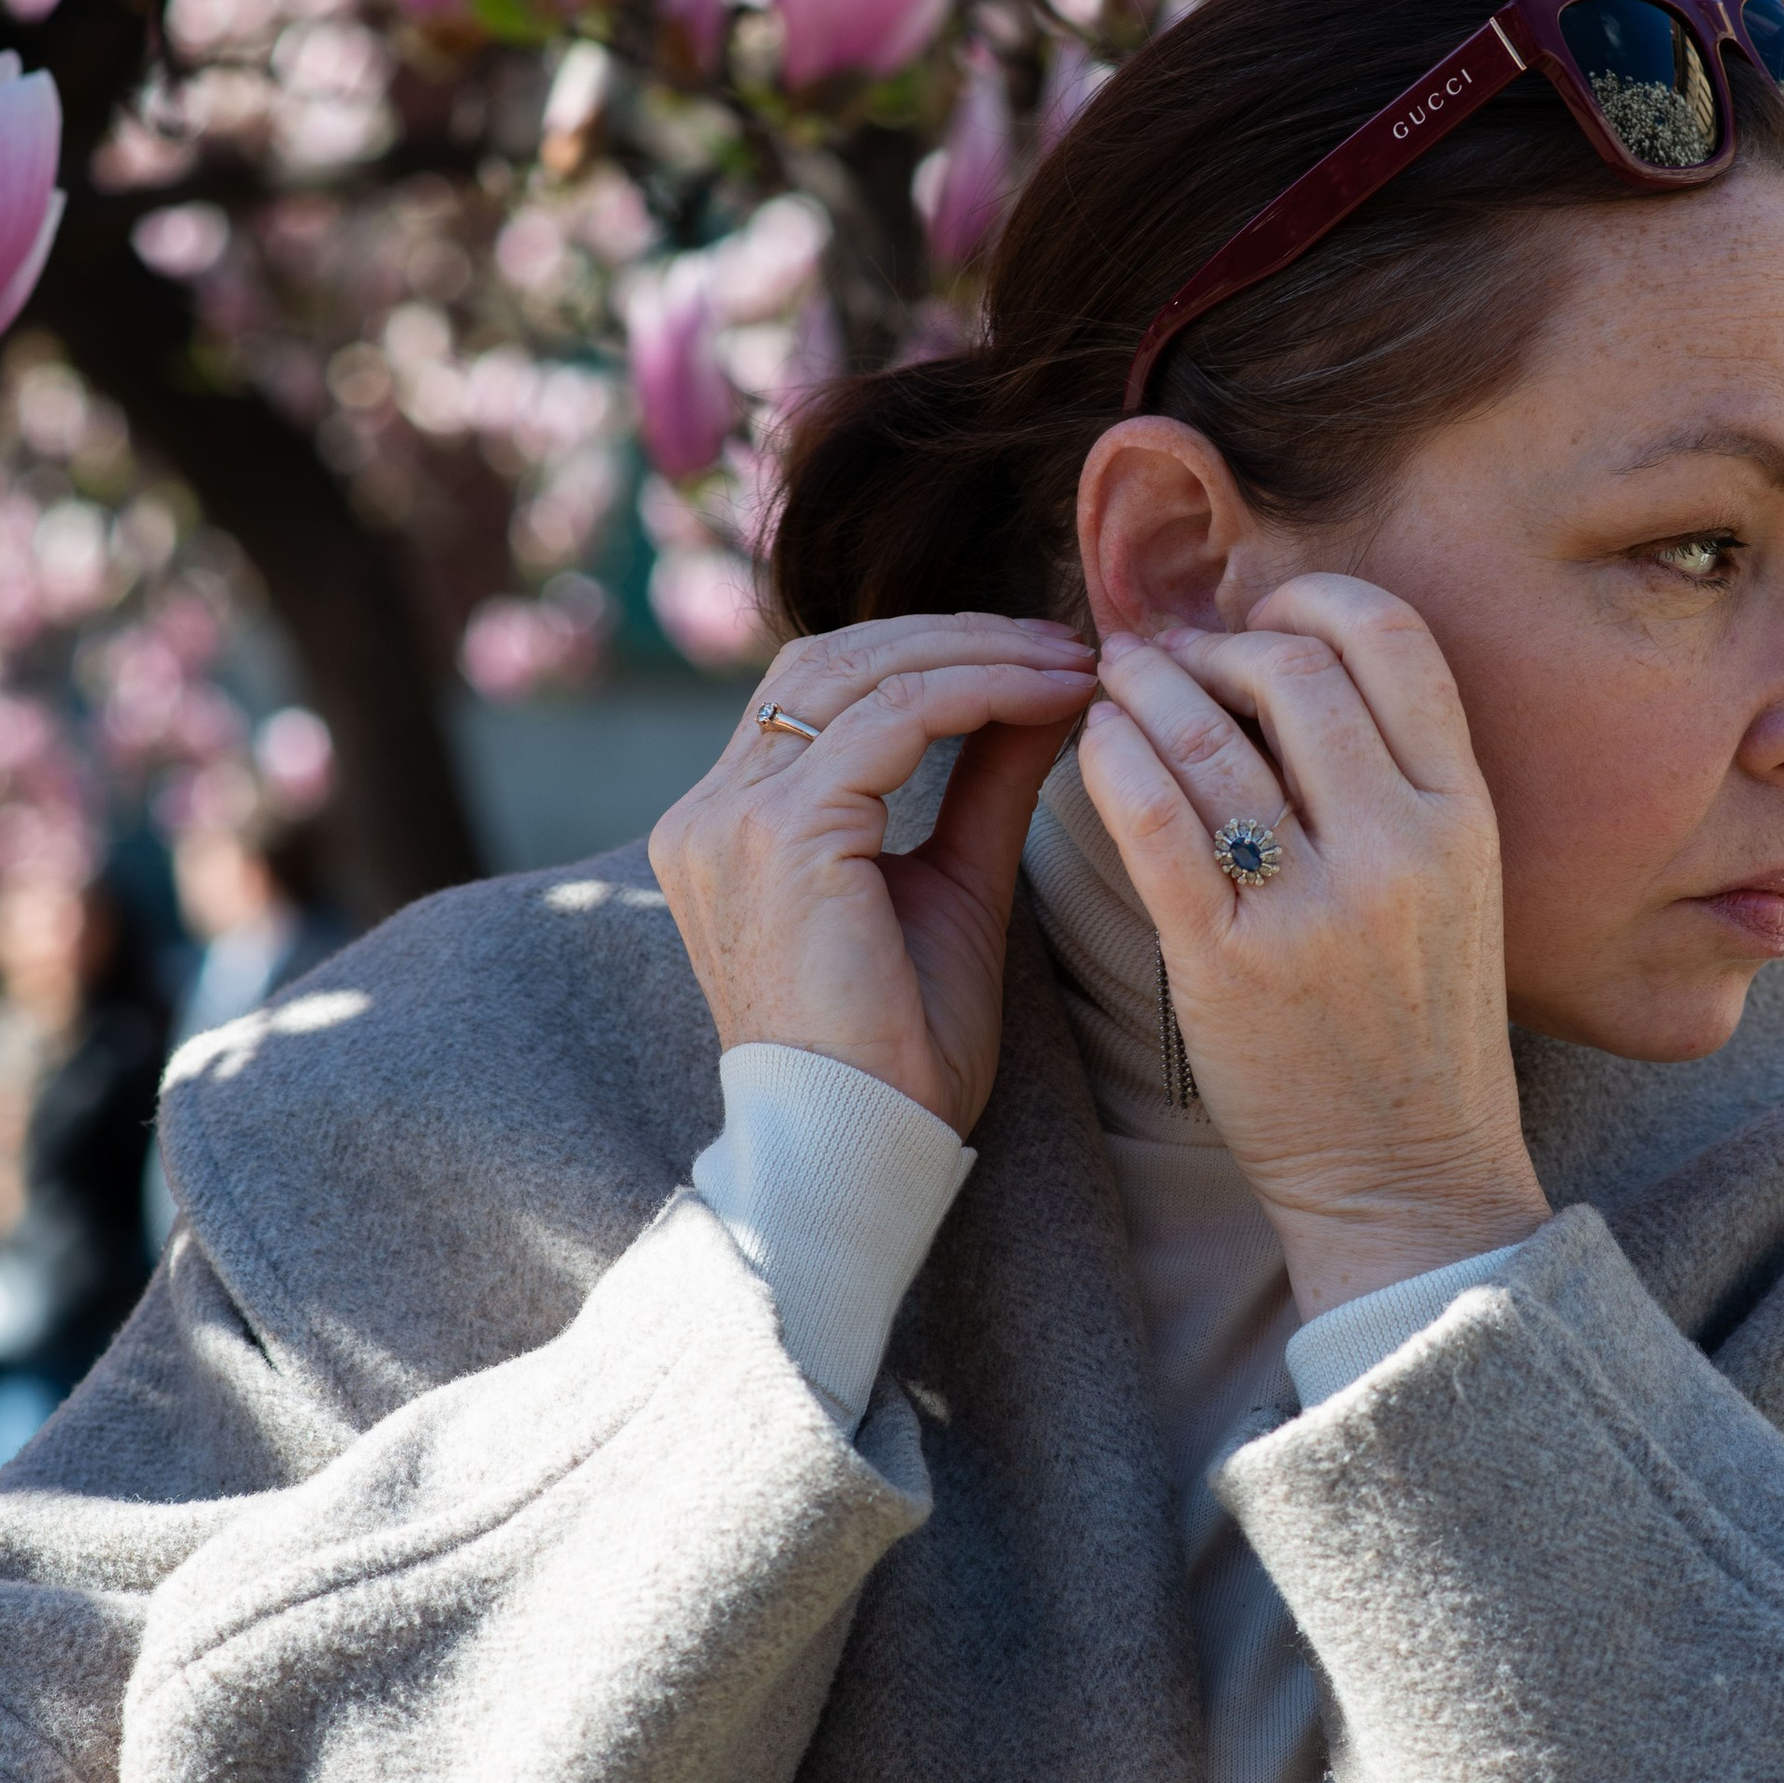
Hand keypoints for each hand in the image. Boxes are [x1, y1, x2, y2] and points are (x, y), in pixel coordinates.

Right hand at [650, 613, 1095, 1135]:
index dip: (933, 656)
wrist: (863, 1144)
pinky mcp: (780, 832)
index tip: (1042, 659)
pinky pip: (893, 716)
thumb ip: (985, 784)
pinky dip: (980, 691)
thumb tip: (1047, 695)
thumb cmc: (903, 1048)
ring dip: (980, 654)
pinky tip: (1051, 698)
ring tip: (1073, 663)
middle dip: (959, 638)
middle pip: (833, 659)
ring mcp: (732, 816)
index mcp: (728, 824)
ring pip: (863, 671)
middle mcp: (710, 810)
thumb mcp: (957, 886)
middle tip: (1066, 643)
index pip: (823, 690)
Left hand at [1078, 577, 1549, 1318]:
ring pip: (1209, 735)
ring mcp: (1315, 905)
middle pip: (1291, 669)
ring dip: (1146, 688)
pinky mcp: (1227, 961)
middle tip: (1167, 653)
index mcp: (1465, 816)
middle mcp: (1400, 847)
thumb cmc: (1416, 1026)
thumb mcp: (1455, 886)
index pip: (1393, 639)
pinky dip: (1112, 758)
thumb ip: (1394, 781)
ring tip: (1117, 682)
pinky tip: (1096, 744)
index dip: (1311, 599)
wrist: (1407, 1178)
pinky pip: (1153, 819)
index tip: (1260, 616)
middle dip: (1213, 642)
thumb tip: (1288, 665)